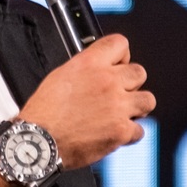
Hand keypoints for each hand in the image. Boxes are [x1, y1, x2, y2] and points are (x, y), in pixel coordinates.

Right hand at [18, 34, 153, 169]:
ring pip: (148, 100)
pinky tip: (115, 133)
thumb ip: (85, 69)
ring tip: (123, 113)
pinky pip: (139, 130)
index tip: (119, 64)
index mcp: (90, 64)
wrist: (39, 142)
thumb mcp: (60, 76)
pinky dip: (129, 134)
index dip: (121, 55)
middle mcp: (107, 81)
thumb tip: (97, 70)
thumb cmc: (44, 113)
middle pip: (139, 72)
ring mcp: (117, 106)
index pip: (120, 44)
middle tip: (119, 94)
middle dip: (131, 84)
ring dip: (137, 107)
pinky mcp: (121, 131)